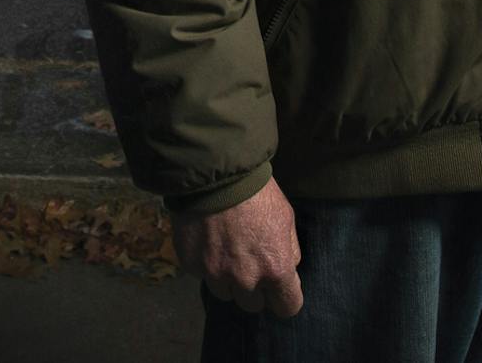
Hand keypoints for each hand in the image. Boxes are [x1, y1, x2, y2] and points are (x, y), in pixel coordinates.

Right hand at [172, 177, 302, 316]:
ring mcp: (215, 274)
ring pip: (225, 293)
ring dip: (227, 278)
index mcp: (276, 269)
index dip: (284, 298)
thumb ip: (289, 250)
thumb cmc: (256, 193)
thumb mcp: (286, 217)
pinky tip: (207, 239)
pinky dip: (205, 263)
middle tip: (248, 263)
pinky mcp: (192, 265)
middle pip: (253, 305)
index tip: (279, 289)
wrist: (214, 173)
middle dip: (253, 288)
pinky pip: (202, 274)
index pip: (287, 308)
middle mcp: (246, 279)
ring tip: (225, 250)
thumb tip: (287, 269)